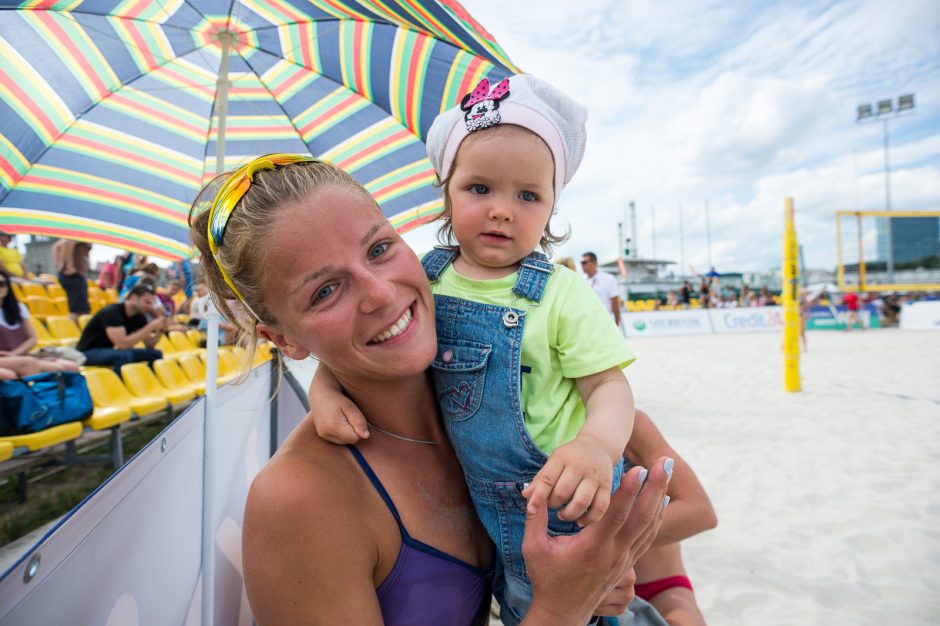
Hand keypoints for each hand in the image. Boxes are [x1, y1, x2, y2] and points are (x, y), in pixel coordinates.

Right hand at [309, 393, 369, 444]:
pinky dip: (341, 433)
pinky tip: (337, 422)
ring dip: (347, 432)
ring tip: (342, 418)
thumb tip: (366, 436)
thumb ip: (359, 422)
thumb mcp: (350, 407)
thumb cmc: (337, 399)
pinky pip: (338, 439)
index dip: (359, 428)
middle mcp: (327, 434)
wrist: (320, 394)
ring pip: (345, 441)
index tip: (354, 417)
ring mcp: (323, 436)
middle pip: (350, 440)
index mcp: (334, 427)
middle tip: (348, 416)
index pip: (356, 438)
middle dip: (353, 431)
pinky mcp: (322, 436)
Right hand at [521, 458, 671, 625]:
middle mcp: (614, 553)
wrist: (562, 613)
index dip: (629, 490)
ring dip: (660, 497)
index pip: (616, 514)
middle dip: (656, 487)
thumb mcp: (533, 548)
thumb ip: (535, 517)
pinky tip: (662, 501)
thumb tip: (531, 491)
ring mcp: (624, 560)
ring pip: (650, 525)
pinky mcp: (627, 564)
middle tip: (666, 462)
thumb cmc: (547, 579)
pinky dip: (657, 516)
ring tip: (667, 472)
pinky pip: (648, 537)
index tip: (640, 468)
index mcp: (593, 547)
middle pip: (643, 516)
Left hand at [522, 434, 613, 525]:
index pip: (547, 479)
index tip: (531, 509)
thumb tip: (526, 495)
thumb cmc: (570, 457)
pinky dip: (589, 518)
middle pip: (563, 492)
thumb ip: (541, 479)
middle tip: (553, 505)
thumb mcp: (554, 462)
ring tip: (563, 514)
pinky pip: (600, 508)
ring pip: (581, 502)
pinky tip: (580, 520)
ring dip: (569, 514)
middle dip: (554, 504)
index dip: (538, 496)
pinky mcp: (607, 486)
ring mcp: (595, 476)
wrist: (598, 446)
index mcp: (562, 458)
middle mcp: (580, 466)